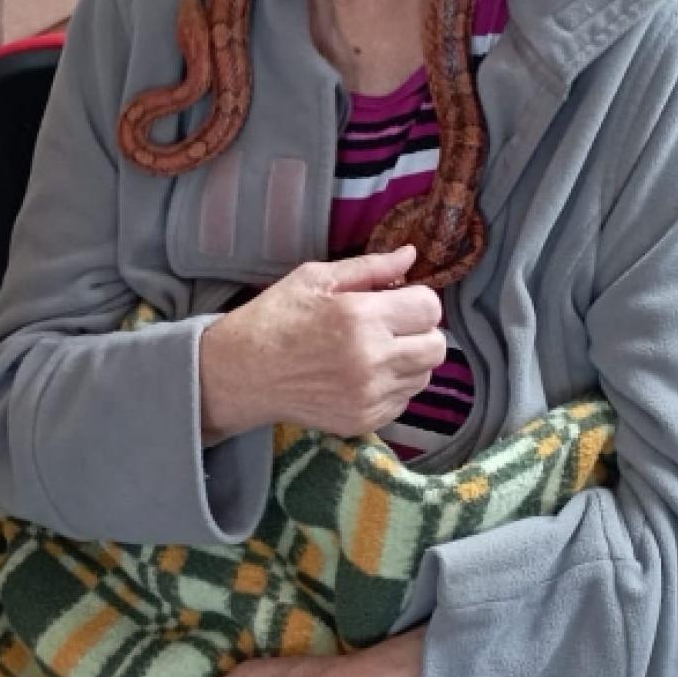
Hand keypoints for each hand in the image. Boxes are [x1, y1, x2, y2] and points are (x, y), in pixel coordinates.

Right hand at [200, 244, 445, 439]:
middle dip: (420, 331)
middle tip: (390, 325)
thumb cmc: (276, 318)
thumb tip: (411, 255)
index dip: (417, 300)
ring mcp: (369, 397)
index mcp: (361, 318)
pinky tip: (362, 373)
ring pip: (424, 375)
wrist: (240, 373)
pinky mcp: (364, 421)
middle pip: (437, 346)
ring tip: (373, 350)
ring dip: (408, 359)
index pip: (430, 309)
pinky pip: (403, 401)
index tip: (396, 300)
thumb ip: (370, 267)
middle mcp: (372, 361)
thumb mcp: (316, 278)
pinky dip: (392, 386)